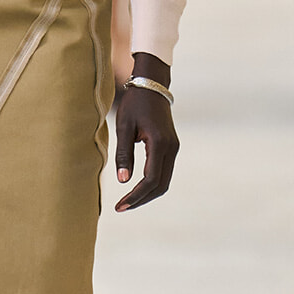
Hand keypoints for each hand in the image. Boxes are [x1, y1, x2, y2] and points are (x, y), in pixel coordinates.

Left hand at [114, 52, 179, 212]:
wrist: (152, 85)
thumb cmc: (135, 103)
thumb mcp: (124, 127)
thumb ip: (124, 154)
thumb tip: (123, 181)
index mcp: (160, 143)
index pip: (150, 179)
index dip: (136, 196)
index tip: (120, 206)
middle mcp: (171, 148)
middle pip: (160, 186)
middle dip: (141, 199)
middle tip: (121, 208)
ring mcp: (174, 148)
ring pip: (164, 181)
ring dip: (147, 194)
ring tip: (127, 202)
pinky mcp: (171, 147)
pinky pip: (164, 173)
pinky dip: (151, 184)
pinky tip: (136, 188)